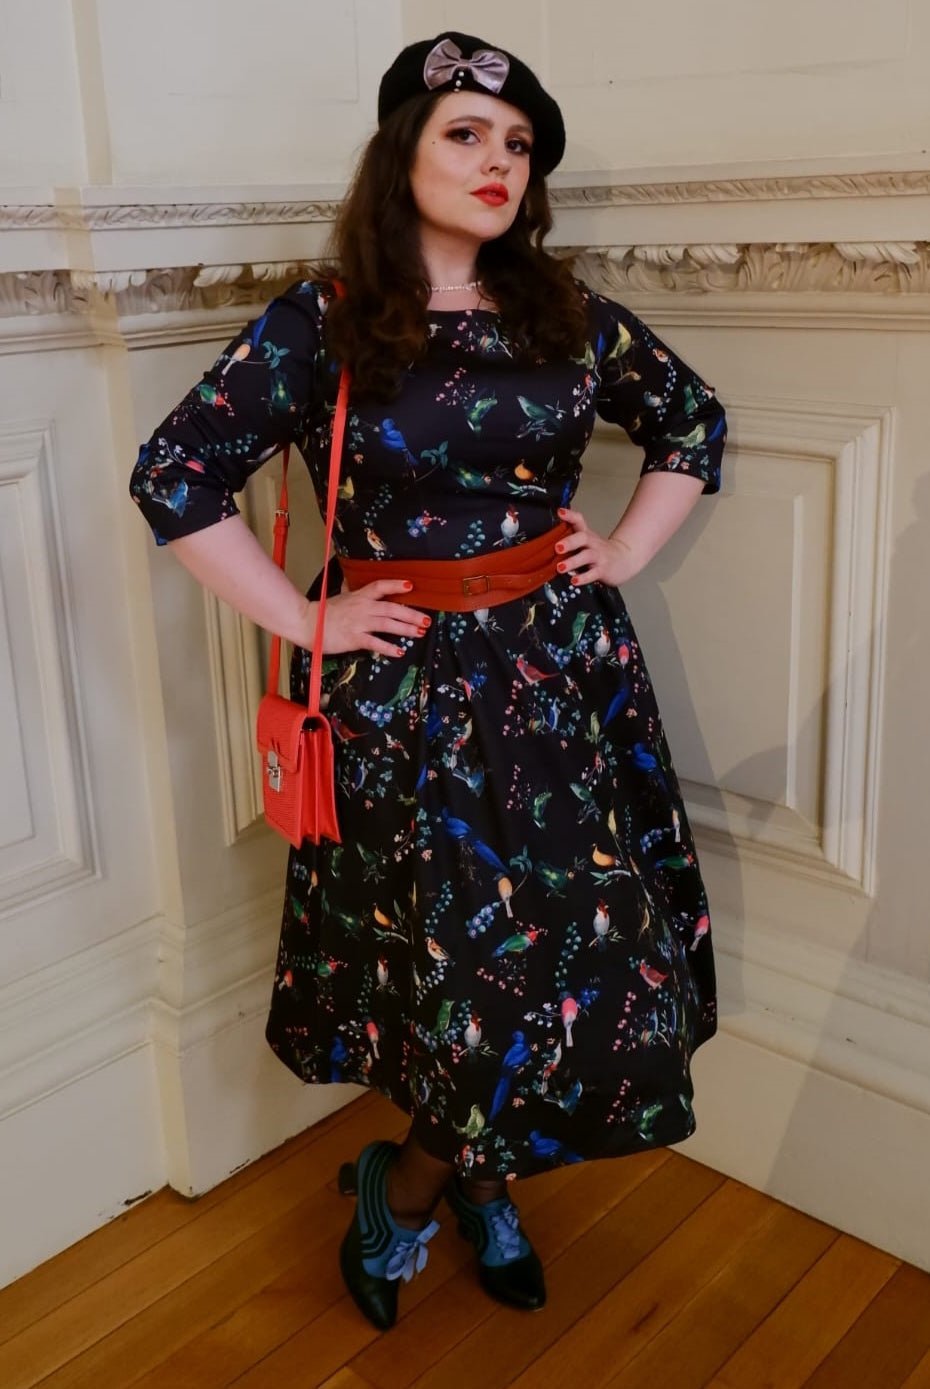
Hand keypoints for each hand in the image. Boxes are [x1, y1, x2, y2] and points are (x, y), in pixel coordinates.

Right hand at [312, 579, 429, 656]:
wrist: (307, 623)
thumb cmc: (324, 612)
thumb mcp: (342, 598)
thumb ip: (355, 594)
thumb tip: (363, 589)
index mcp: (359, 596)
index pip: (379, 586)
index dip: (395, 585)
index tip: (410, 586)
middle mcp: (362, 607)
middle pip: (391, 608)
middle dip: (410, 613)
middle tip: (426, 620)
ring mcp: (358, 623)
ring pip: (387, 623)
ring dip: (405, 628)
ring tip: (419, 632)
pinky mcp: (354, 638)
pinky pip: (374, 642)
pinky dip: (387, 647)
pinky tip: (399, 651)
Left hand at [555, 507, 643, 587]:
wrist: (625, 559)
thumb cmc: (600, 551)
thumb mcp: (587, 540)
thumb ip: (571, 537)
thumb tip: (550, 534)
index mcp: (586, 535)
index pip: (579, 521)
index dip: (570, 515)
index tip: (560, 512)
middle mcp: (592, 544)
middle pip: (582, 537)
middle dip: (569, 542)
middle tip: (557, 547)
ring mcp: (598, 557)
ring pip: (587, 556)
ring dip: (572, 562)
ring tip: (560, 567)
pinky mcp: (603, 570)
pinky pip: (593, 574)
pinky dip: (583, 578)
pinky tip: (574, 581)